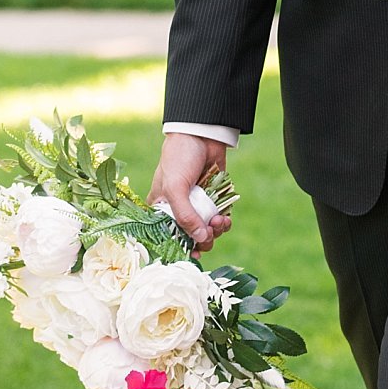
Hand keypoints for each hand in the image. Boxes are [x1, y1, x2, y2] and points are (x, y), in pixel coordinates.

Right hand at [150, 133, 233, 248]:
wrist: (202, 134)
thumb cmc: (179, 157)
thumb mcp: (176, 187)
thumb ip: (185, 215)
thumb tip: (200, 239)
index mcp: (161, 209)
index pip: (168, 237)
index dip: (180, 248)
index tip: (192, 255)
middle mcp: (178, 209)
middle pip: (190, 237)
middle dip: (202, 240)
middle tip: (210, 233)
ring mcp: (197, 205)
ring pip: (206, 231)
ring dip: (215, 231)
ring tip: (220, 222)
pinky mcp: (214, 199)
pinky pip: (219, 220)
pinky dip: (224, 223)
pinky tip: (225, 219)